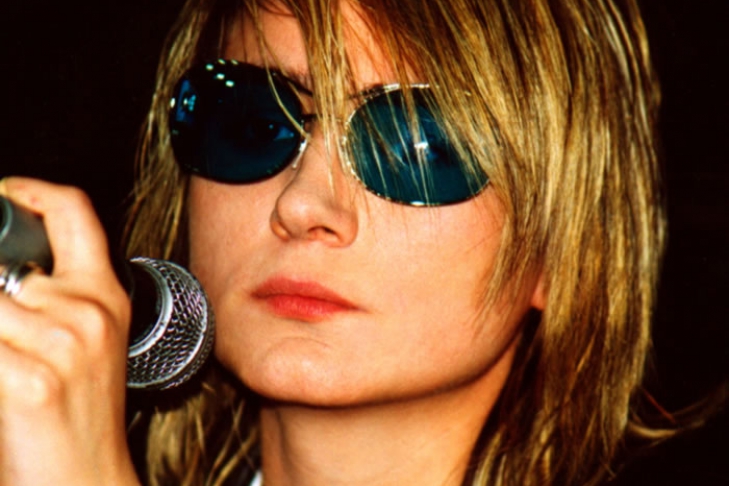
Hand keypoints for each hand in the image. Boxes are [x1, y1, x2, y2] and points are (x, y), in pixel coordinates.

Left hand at [0, 178, 139, 484]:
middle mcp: (89, 311)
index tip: (6, 193)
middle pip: (4, 262)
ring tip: (7, 357)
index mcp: (106, 296)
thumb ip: (51, 298)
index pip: (74, 213)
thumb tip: (8, 274)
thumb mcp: (82, 344)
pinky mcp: (28, 380)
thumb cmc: (77, 416)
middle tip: (6, 326)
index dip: (32, 190)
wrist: (82, 477)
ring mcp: (61, 343)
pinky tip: (2, 376)